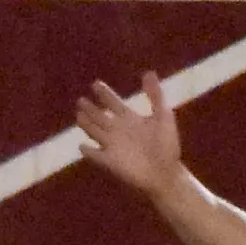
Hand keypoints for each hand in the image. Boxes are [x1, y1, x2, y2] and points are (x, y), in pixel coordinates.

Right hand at [69, 70, 184, 197]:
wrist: (166, 172)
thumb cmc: (167, 144)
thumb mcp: (163, 116)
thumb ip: (155, 95)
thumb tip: (148, 72)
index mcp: (131, 119)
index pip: (113, 103)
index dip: (104, 94)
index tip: (95, 84)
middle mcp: (119, 130)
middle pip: (100, 117)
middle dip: (90, 108)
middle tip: (80, 100)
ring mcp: (112, 146)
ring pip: (94, 131)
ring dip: (86, 124)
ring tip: (78, 115)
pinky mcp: (108, 161)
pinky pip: (94, 155)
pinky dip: (87, 151)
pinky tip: (82, 146)